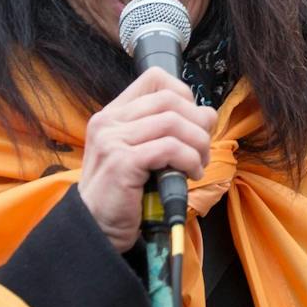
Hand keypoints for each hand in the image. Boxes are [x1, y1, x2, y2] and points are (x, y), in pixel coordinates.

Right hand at [77, 67, 215, 252]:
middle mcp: (108, 122)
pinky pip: (170, 148)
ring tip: (198, 165)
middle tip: (203, 149)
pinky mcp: (122, 162)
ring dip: (197, 144)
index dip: (183, 94)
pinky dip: (189, 160)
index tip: (193, 121)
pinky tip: (190, 175)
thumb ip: (167, 130)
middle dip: (198, 123)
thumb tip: (209, 113)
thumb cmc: (125, 193)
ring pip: (173, 123)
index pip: (155, 78)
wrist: (97, 228)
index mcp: (113, 114)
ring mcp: (112, 140)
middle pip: (170, 100)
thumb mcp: (143, 152)